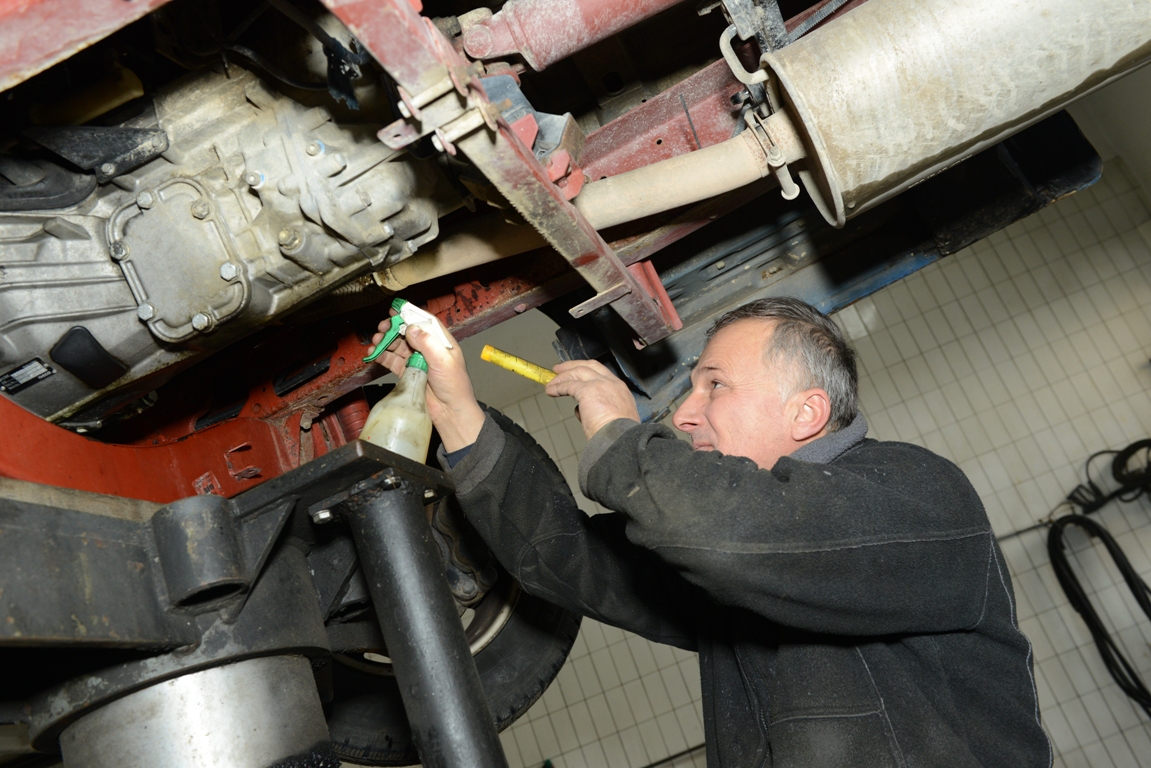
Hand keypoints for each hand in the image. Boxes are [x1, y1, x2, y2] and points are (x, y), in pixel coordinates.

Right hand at [368, 313, 484, 451]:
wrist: (450, 412)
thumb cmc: (454, 386)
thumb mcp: (443, 361)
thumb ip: (427, 343)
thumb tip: (411, 328)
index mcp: (441, 342)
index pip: (424, 322)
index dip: (410, 314)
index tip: (395, 310)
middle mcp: (428, 349)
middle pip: (407, 332)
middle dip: (393, 328)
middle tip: (382, 327)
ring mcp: (417, 360)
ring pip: (398, 345)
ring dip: (386, 341)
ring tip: (376, 341)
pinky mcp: (407, 372)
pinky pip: (392, 360)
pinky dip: (383, 356)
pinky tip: (375, 353)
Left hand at [545, 360, 638, 438]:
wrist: (620, 439)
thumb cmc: (618, 436)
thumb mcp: (614, 418)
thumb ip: (598, 410)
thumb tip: (582, 411)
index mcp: (620, 389)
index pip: (602, 373)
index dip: (587, 371)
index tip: (577, 373)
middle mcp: (611, 383)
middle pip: (589, 366)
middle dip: (572, 365)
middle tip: (560, 369)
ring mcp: (600, 384)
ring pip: (577, 372)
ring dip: (562, 376)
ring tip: (551, 382)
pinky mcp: (587, 391)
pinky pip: (568, 385)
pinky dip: (558, 387)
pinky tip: (551, 391)